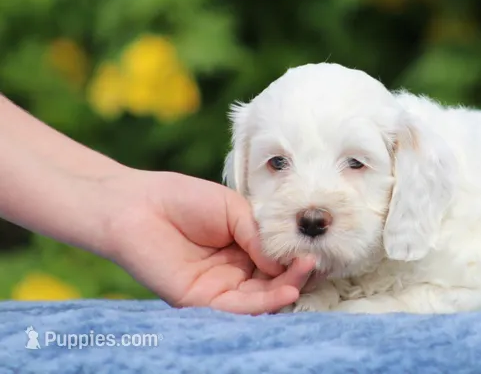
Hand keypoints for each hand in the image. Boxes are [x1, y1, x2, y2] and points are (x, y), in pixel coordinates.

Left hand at [102, 168, 314, 314]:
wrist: (138, 203)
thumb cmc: (184, 199)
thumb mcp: (235, 209)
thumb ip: (259, 235)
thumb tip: (284, 261)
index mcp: (243, 247)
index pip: (277, 260)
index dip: (297, 258)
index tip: (316, 249)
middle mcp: (234, 271)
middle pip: (272, 282)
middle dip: (296, 275)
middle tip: (314, 262)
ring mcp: (217, 287)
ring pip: (259, 298)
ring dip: (285, 290)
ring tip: (305, 274)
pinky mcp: (199, 300)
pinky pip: (236, 308)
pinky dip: (263, 303)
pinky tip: (284, 290)